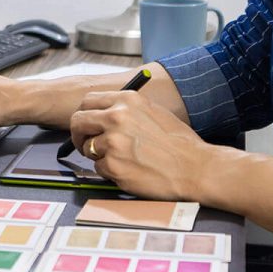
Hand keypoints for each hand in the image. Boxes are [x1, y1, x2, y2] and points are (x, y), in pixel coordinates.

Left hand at [69, 90, 212, 201]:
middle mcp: (117, 116)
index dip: (84, 115)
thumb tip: (102, 114)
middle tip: (86, 144)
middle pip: (77, 122)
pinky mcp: (113, 165)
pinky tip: (130, 170)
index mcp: (127, 100)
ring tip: (123, 159)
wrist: (194, 167)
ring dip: (99, 156)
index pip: (88, 101)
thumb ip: (126, 109)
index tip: (87, 125)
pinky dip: (110, 171)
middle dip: (79, 135)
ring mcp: (113, 142)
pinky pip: (99, 168)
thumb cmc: (178, 142)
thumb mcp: (152, 111)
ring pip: (88, 148)